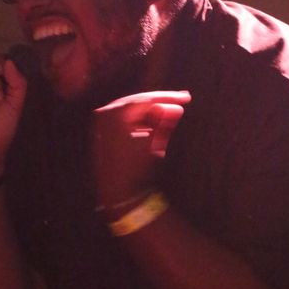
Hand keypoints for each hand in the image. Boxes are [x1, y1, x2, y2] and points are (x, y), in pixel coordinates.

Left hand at [92, 91, 190, 208]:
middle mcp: (105, 114)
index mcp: (114, 113)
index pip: (145, 99)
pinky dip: (140, 119)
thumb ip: (163, 121)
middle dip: (159, 101)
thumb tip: (176, 107)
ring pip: (131, 110)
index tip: (187, 97)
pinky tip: (154, 119)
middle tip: (181, 99)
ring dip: (151, 109)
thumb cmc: (134, 167)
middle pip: (137, 102)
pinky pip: (124, 119)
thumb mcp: (152, 142)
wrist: (116, 191)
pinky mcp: (102, 133)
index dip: (168, 97)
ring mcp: (101, 124)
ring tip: (170, 108)